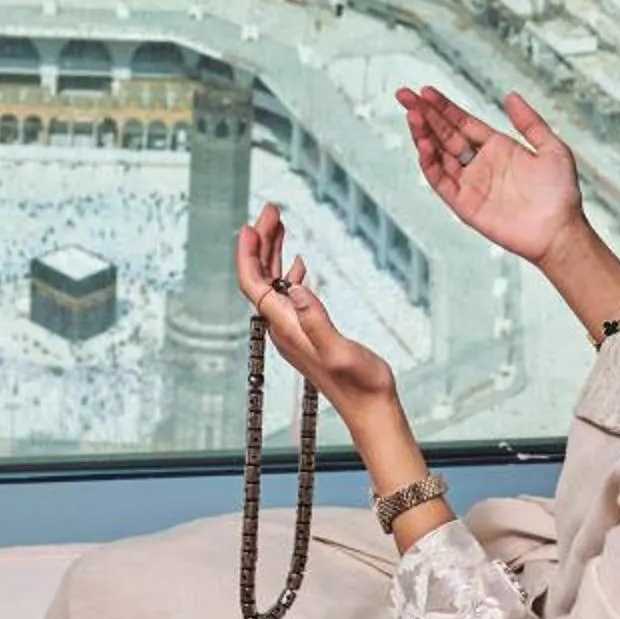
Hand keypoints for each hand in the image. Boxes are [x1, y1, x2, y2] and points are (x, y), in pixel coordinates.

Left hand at [235, 202, 398, 417]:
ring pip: (274, 283)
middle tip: (271, 208)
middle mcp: (284, 327)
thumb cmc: (361, 384)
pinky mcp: (308, 333)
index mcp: (286, 327)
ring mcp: (295, 330)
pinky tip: (298, 262)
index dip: (248, 254)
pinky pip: (289, 295)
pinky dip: (289, 272)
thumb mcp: (339, 350)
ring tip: (280, 223)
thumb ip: (317, 321)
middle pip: (261, 277)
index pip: (254, 284)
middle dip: (262, 241)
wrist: (371, 410)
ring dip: (274, 252)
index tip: (250, 225)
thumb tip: (296, 287)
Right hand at [395, 85, 583, 263]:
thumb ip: (530, 122)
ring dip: (423, 134)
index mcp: (496, 147)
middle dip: (424, 114)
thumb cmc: (560, 194)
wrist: (559, 231)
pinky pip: (440, 180)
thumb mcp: (552, 149)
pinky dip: (429, 163)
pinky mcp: (463, 204)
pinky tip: (424, 144)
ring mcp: (469, 183)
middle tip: (405, 95)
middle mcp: (479, 163)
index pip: (462, 122)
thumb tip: (511, 96)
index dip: (444, 107)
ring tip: (412, 115)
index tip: (426, 91)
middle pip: (444, 134)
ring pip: (438, 154)